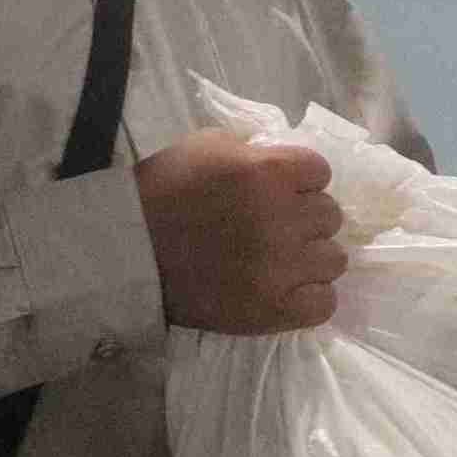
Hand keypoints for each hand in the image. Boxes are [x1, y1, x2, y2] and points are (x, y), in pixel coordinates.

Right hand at [134, 129, 349, 333]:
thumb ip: (255, 152)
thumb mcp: (206, 146)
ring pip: (333, 260)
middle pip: (330, 216)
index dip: (300, 182)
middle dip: (304, 220)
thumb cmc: (161, 193)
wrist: (122, 254)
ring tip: (276, 261)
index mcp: (268, 172)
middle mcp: (283, 218)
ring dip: (309, 259)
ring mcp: (282, 267)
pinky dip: (309, 297)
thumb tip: (290, 168)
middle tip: (272, 228)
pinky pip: (325, 303)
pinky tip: (283, 290)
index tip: (277, 192)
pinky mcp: (275, 309)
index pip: (320, 173)